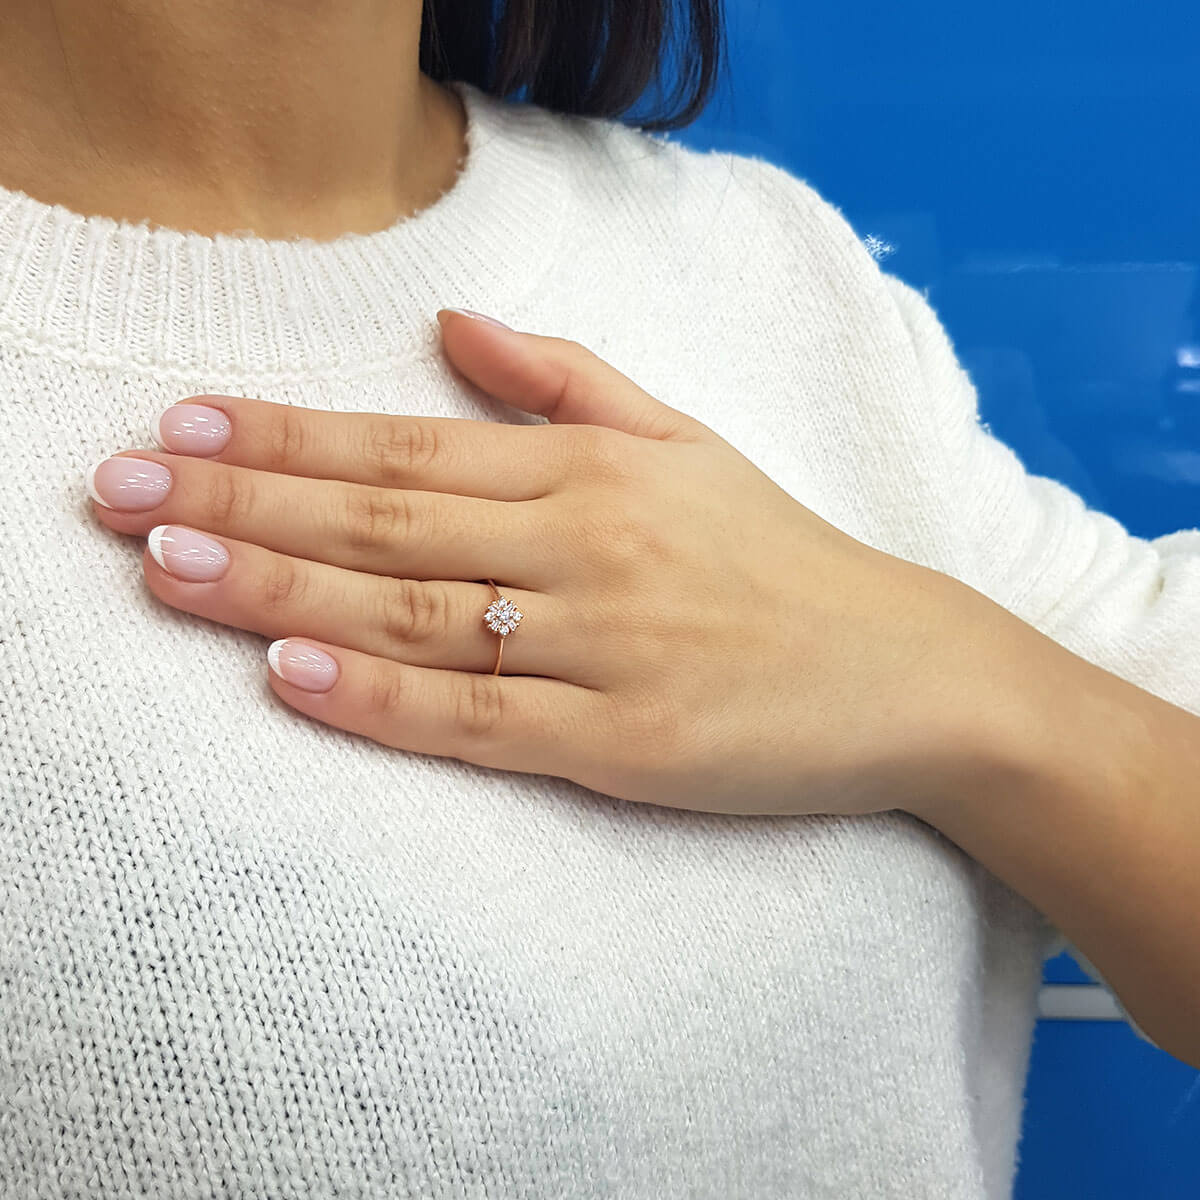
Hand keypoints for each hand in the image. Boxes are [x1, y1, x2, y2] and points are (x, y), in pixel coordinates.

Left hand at [86, 308, 1020, 815]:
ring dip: (280, 588)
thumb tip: (456, 323)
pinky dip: (382, 698)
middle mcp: (586, 547)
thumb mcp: (685, 442)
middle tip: (120, 493)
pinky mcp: (625, 743)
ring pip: (412, 614)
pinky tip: (293, 675)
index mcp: (592, 472)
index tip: (180, 423)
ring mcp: (602, 648)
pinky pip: (480, 719)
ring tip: (165, 568)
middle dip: (242, 502)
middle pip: (385, 520)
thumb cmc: (782, 558)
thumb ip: (566, 380)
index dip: (285, 433)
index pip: (407, 444)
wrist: (906, 671)